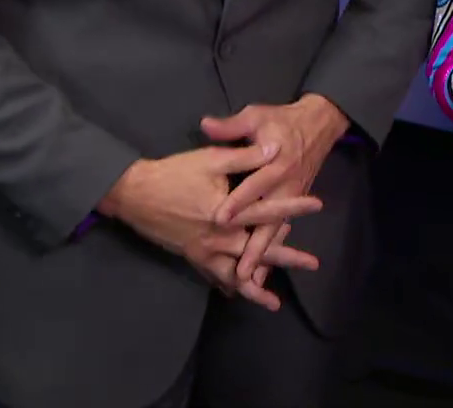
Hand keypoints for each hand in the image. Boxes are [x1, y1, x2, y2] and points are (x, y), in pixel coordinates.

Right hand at [98, 145, 321, 308]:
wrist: (134, 193)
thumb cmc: (174, 173)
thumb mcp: (211, 159)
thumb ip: (245, 157)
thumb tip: (275, 149)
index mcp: (227, 211)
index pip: (267, 209)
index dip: (293, 206)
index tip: (318, 205)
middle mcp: (219, 237)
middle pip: (258, 250)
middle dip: (287, 257)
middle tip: (313, 264)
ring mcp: (204, 251)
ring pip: (235, 274)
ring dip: (256, 287)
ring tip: (273, 302)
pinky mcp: (192, 256)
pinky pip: (212, 276)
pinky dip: (227, 287)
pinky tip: (238, 296)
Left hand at [205, 95, 347, 306]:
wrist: (320, 123)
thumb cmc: (282, 120)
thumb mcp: (256, 115)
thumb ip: (231, 126)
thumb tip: (205, 125)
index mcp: (277, 162)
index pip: (254, 185)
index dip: (237, 201)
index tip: (219, 218)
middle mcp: (286, 185)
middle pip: (270, 221)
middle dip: (256, 247)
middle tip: (242, 270)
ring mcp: (292, 196)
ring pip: (277, 232)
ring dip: (266, 256)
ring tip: (252, 281)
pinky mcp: (294, 202)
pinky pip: (282, 230)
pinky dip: (274, 250)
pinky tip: (263, 271)